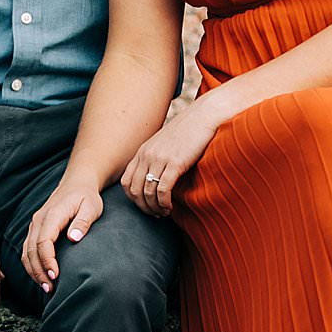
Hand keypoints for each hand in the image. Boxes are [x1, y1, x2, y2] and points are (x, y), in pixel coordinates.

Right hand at [22, 177, 103, 296]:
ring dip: (34, 271)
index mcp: (52, 215)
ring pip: (26, 252)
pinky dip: (31, 264)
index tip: (56, 275)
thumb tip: (73, 238)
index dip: (47, 261)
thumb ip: (83, 222)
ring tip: (46, 287)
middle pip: (32, 250)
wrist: (76, 182)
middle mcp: (39, 220)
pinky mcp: (34, 229)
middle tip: (50, 289)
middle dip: (39, 271)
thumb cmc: (86, 196)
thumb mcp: (91, 206)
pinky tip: (41, 276)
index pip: (44, 242)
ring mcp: (34, 224)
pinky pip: (27, 249)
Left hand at [121, 100, 217, 215]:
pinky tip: (171, 207)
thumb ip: (157, 158)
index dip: (133, 199)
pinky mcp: (175, 163)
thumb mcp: (165, 144)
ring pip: (147, 192)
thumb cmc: (189, 132)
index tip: (146, 206)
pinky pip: (163, 190)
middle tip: (155, 214)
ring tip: (164, 212)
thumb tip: (156, 178)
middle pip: (134, 190)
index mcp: (143, 151)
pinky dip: (164, 203)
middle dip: (143, 207)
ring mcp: (160, 158)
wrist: (204, 116)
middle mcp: (147, 155)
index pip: (126, 182)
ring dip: (154, 208)